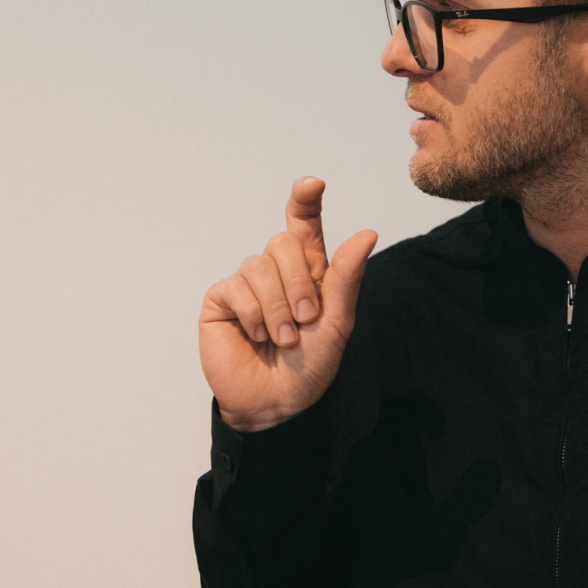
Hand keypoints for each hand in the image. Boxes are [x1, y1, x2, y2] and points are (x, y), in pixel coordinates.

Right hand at [199, 178, 378, 432]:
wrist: (277, 403)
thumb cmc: (311, 366)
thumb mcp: (337, 322)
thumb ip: (347, 277)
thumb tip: (367, 233)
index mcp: (308, 271)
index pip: (303, 224)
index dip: (305, 200)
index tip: (312, 184)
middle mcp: (276, 271)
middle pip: (282, 243)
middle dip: (298, 283)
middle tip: (306, 320)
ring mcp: (247, 284)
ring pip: (259, 265)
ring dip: (277, 307)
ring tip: (283, 339)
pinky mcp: (221, 299)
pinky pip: (236, 288)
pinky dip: (253, 315)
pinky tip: (257, 336)